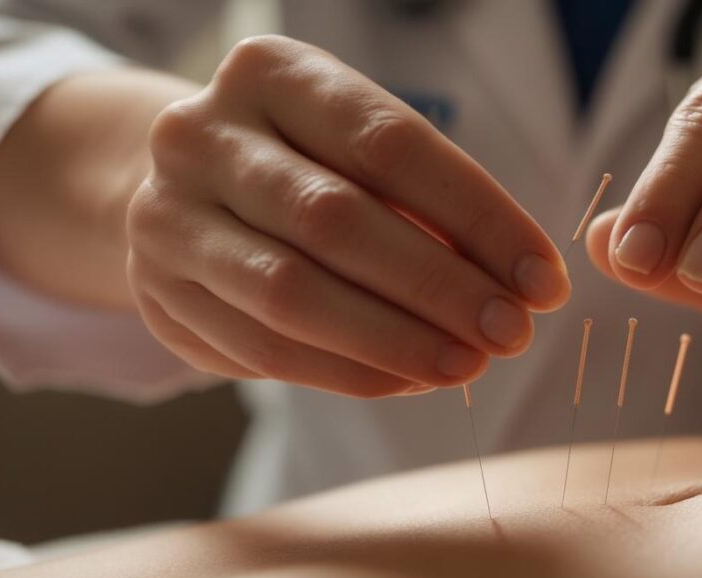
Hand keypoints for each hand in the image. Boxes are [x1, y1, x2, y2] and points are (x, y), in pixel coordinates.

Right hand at [127, 36, 568, 396]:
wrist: (189, 190)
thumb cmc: (308, 166)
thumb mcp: (361, 153)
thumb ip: (428, 204)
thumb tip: (518, 284)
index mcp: (271, 74)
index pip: (390, 144)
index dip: (479, 217)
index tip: (543, 277)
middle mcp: (201, 134)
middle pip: (337, 220)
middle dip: (440, 287)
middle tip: (512, 333)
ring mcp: (167, 215)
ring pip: (293, 294)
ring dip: (396, 342)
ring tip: (469, 365)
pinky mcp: (158, 293)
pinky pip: (266, 349)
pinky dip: (350, 373)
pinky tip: (410, 380)